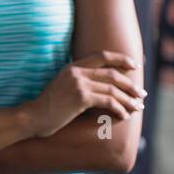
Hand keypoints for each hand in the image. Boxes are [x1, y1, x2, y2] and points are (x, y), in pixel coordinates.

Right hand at [23, 51, 144, 138]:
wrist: (33, 117)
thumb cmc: (48, 107)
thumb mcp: (62, 87)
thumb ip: (79, 81)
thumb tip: (102, 87)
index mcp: (72, 67)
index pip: (102, 56)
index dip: (121, 59)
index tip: (135, 65)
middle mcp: (76, 72)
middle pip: (112, 74)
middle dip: (130, 85)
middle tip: (141, 94)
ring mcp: (78, 84)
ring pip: (113, 90)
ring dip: (128, 100)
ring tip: (137, 108)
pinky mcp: (80, 98)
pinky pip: (108, 102)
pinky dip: (119, 109)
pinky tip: (123, 116)